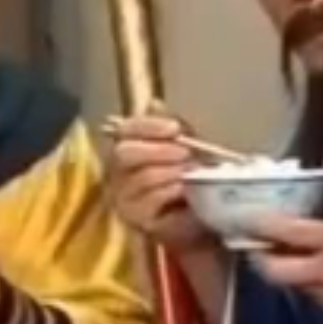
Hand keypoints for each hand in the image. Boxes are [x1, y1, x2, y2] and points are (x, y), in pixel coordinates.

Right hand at [103, 110, 215, 253]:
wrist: (204, 218)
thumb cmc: (190, 178)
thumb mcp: (185, 146)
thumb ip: (170, 126)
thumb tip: (155, 103)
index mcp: (128, 147)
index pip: (125, 129)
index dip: (148, 126)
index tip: (175, 129)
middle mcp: (118, 172)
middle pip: (124, 153)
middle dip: (158, 150)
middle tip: (185, 153)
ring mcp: (124, 198)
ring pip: (142, 177)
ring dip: (171, 172)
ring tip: (191, 172)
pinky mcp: (136, 220)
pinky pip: (151, 200)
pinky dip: (171, 192)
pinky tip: (185, 191)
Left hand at [248, 159, 322, 323]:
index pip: (284, 231)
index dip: (259, 222)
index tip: (243, 212)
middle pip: (274, 271)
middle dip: (258, 255)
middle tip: (254, 239)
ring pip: (290, 285)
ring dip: (280, 269)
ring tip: (279, 250)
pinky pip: (310, 294)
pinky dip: (303, 280)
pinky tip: (312, 266)